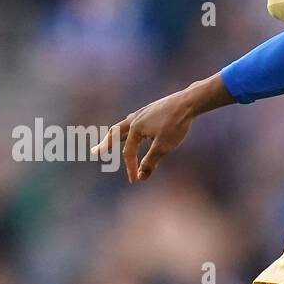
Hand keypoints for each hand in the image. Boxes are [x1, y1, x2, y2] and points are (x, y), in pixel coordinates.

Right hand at [94, 75, 232, 181]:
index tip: (135, 181)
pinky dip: (131, 128)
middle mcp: (134, 119)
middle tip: (95, 152)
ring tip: (112, 140)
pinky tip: (138, 131)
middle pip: (115, 133)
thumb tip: (141, 177)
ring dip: (117, 134)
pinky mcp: (151, 109)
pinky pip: (135, 121)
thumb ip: (150, 162)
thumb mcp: (163, 147)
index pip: (129, 152)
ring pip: (125, 125)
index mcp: (135, 128)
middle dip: (106, 144)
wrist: (188, 102)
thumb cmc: (176, 125)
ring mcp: (142, 112)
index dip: (131, 168)